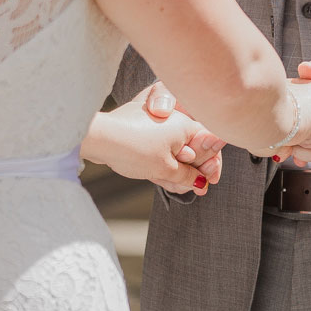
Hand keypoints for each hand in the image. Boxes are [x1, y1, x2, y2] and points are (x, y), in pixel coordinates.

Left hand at [83, 84, 222, 194]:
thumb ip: (189, 175)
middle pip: (192, 149)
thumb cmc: (134, 149)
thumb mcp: (167, 169)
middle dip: (191, 171)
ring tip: (170, 184)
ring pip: (174, 152)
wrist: (99, 138)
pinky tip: (157, 177)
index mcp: (185, 125)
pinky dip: (160, 164)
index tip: (208, 183)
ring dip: (174, 170)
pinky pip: (159, 150)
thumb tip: (202, 181)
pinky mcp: (142, 132)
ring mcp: (156, 126)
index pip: (208, 145)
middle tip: (188, 188)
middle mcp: (173, 121)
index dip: (210, 166)